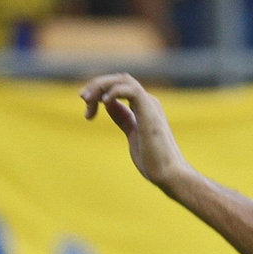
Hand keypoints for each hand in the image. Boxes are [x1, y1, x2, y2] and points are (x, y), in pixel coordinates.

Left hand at [78, 73, 189, 189]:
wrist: (169, 174)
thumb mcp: (132, 134)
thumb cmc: (154, 161)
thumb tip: (108, 105)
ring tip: (88, 100)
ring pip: (123, 79)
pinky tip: (104, 103)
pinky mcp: (150, 110)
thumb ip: (123, 118)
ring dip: (101, 85)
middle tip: (83, 98)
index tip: (87, 111)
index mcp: (144, 107)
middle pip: (119, 79)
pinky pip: (130, 89)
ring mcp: (150, 105)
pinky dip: (114, 92)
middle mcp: (148, 102)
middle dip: (97, 85)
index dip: (99, 93)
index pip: (119, 87)